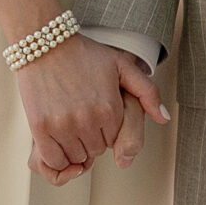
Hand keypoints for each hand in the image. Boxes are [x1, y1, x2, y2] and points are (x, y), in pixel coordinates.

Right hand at [22, 39, 166, 184]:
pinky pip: (53, 160)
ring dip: (73, 147)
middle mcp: (87, 119)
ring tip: (68, 125)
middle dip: (91, 139)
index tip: (96, 115)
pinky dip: (57, 156)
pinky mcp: (40, 128)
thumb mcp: (121, 66)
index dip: (105, 130)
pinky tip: (56, 139)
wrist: (45, 44)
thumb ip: (148, 92)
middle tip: (81, 118)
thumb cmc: (83, 55)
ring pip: (76, 157)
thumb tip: (164, 118)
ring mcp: (62, 125)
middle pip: (96, 151)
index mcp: (109, 108)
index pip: (115, 141)